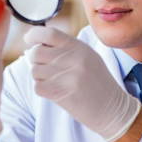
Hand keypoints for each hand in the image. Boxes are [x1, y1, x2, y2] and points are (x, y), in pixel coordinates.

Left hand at [24, 26, 140, 141]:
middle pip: (36, 52)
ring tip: (54, 80)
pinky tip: (55, 90)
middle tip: (43, 65)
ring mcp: (67, 76)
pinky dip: (42, 89)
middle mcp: (72, 59)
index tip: (29, 40)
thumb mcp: (87, 56)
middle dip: (34, 59)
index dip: (34, 35)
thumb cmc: (97, 81)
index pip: (48, 33)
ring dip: (39, 76)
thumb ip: (65, 48)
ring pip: (34, 71)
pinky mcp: (61, 93)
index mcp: (78, 47)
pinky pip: (37, 87)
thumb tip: (35, 44)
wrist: (113, 108)